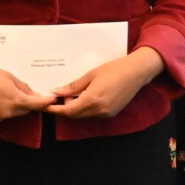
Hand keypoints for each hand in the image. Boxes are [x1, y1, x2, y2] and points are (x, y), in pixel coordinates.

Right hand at [0, 49, 48, 124]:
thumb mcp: (9, 76)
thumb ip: (23, 87)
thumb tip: (33, 95)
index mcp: (15, 100)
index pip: (36, 104)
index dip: (45, 102)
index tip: (52, 99)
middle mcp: (8, 112)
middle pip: (26, 110)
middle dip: (30, 103)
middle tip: (31, 92)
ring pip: (14, 113)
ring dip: (17, 106)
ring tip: (10, 92)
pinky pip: (3, 115)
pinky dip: (5, 108)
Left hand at [48, 47, 165, 119]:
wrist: (137, 72)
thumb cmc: (115, 69)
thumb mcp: (91, 75)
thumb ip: (73, 86)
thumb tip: (57, 91)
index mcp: (92, 100)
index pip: (68, 110)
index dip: (56, 109)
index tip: (46, 106)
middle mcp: (99, 110)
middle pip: (75, 115)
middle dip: (64, 108)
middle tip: (57, 97)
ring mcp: (107, 113)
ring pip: (84, 115)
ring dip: (75, 108)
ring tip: (72, 94)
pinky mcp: (112, 113)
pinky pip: (93, 114)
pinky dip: (85, 108)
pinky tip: (84, 96)